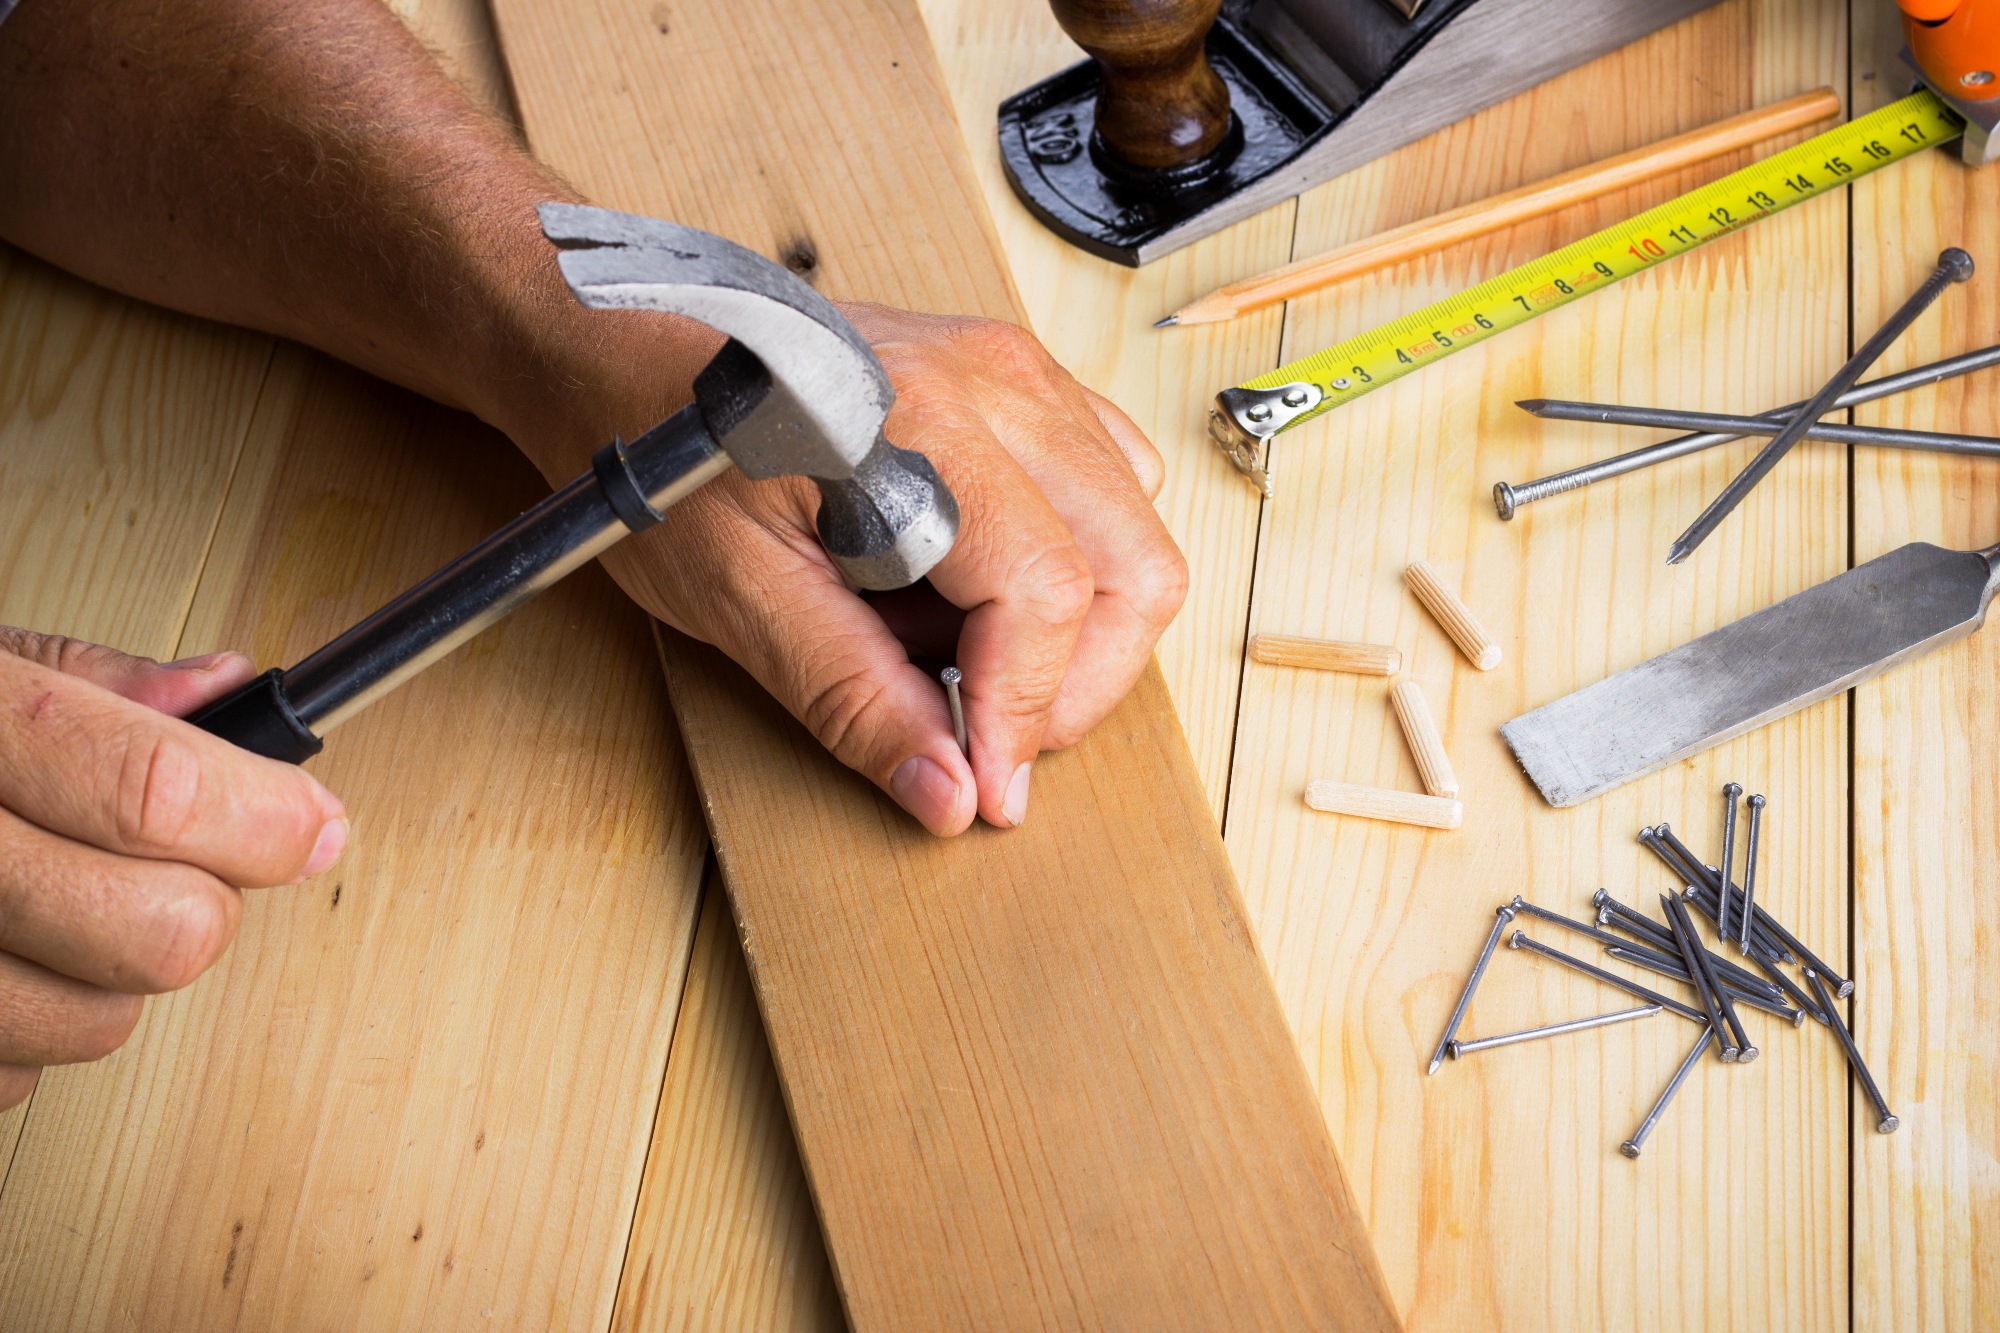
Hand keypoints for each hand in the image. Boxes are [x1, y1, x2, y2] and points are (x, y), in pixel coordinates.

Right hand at [0, 631, 347, 1108]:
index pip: (149, 788)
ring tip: (59, 904)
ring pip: (91, 1024)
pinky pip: (9, 1079)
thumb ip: (90, 682)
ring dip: (111, 975)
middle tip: (183, 865)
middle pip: (155, 933)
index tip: (313, 825)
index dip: (264, 817)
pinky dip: (25, 1032)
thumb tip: (232, 694)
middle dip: (200, 904)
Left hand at [585, 305, 1188, 834]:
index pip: (1048, 596)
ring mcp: (1017, 372)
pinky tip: (980, 586)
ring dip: (1082, 625)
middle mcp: (995, 383)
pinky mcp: (1018, 380)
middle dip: (1077, 684)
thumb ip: (852, 696)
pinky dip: (1077, 561)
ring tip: (969, 651)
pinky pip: (1113, 483)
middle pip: (1135, 566)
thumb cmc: (657, 446)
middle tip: (993, 740)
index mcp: (923, 426)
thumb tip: (948, 790)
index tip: (987, 788)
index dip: (1028, 715)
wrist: (618, 346)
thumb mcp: (734, 594)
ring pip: (1139, 528)